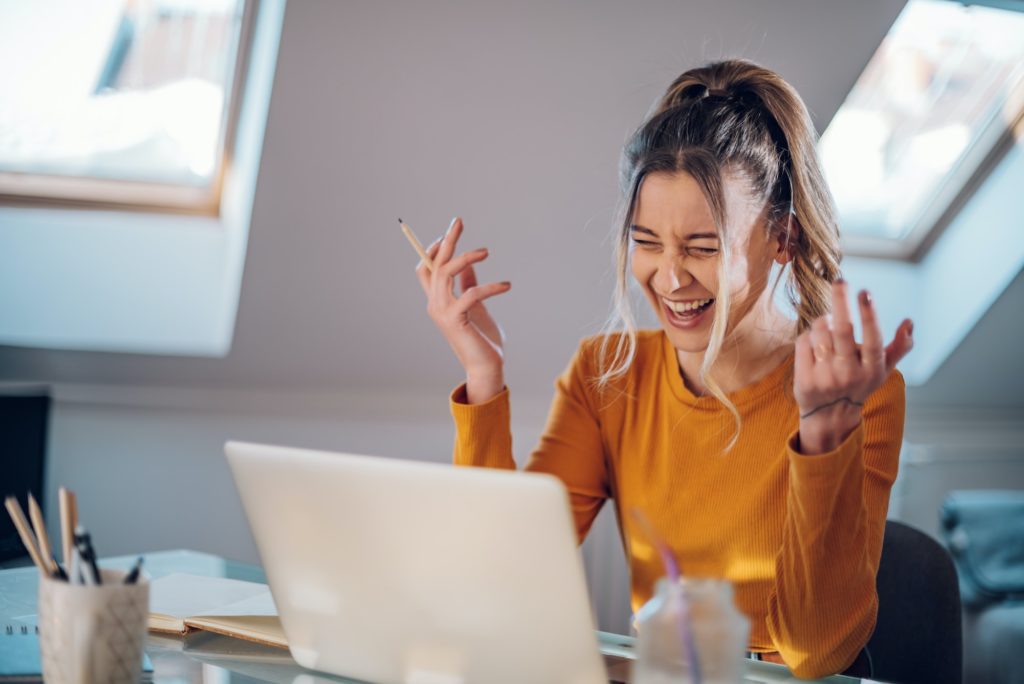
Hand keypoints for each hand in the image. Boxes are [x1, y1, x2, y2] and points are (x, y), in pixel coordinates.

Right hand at [415, 217, 510, 402]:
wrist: (486, 367)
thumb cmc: (482, 338)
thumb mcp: (477, 306)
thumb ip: (468, 285)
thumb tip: (469, 264)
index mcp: (438, 300)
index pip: (426, 267)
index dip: (433, 248)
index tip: (450, 233)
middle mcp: (435, 304)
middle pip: (434, 263)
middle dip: (446, 239)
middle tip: (459, 220)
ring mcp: (442, 312)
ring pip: (446, 272)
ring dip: (465, 257)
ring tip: (486, 251)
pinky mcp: (456, 320)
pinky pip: (470, 293)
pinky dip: (490, 286)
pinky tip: (506, 285)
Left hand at [793, 280, 912, 454]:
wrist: (830, 416)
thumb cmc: (859, 384)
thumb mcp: (882, 370)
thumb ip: (899, 346)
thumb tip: (910, 322)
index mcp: (872, 369)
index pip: (873, 339)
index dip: (869, 315)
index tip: (865, 292)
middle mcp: (849, 374)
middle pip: (843, 330)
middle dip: (841, 302)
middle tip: (840, 280)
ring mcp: (825, 377)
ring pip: (820, 333)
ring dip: (823, 320)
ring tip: (828, 322)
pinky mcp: (804, 380)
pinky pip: (803, 342)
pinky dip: (809, 335)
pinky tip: (815, 340)